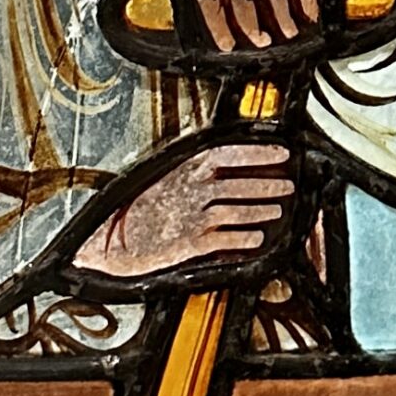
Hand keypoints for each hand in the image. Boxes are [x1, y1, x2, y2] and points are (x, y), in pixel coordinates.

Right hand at [73, 142, 294, 278]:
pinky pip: (224, 239)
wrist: (107, 239)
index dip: (259, 152)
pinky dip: (243, 238)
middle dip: (267, 184)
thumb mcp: (157, 176)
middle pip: (239, 183)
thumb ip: (188, 171)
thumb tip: (218, 166)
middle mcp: (190, 190)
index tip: (281, 152)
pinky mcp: (188, 243)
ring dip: (260, 210)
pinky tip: (256, 239)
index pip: (229, 152)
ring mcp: (191, 216)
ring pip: (236, 210)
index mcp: (182, 168)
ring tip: (277, 210)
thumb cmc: (130, 206)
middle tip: (288, 184)